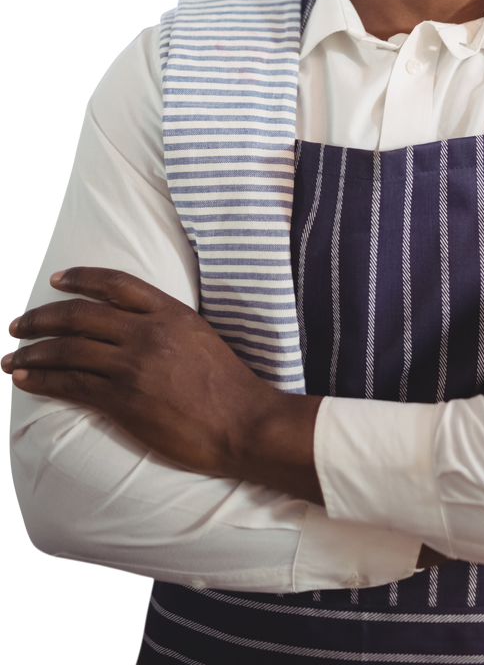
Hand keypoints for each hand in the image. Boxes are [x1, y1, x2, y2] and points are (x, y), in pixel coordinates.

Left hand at [2, 268, 323, 500]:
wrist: (242, 423)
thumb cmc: (228, 385)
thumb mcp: (201, 336)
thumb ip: (167, 325)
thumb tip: (135, 325)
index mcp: (170, 312)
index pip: (115, 283)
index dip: (80, 278)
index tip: (55, 279)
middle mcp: (147, 332)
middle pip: (79, 315)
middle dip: (40, 318)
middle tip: (15, 325)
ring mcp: (133, 366)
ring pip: (68, 349)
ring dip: (31, 352)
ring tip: (10, 357)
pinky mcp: (123, 399)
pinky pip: (71, 384)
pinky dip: (42, 379)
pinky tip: (25, 379)